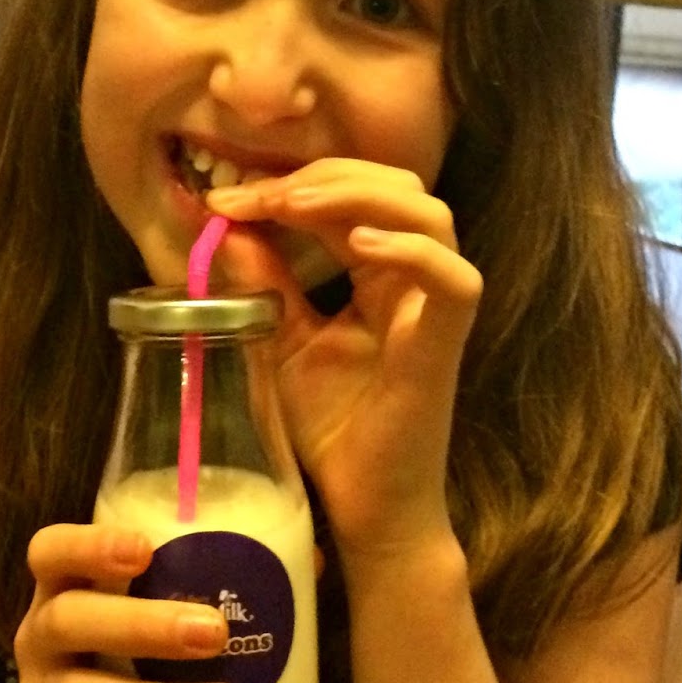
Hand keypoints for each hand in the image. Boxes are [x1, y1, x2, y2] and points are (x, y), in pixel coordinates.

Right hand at [13, 526, 238, 682]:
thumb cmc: (132, 658)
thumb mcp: (154, 614)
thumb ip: (218, 581)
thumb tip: (313, 562)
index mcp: (65, 589)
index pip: (52, 551)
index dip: (88, 546)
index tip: (144, 549)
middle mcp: (39, 641)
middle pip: (69, 622)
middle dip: (142, 626)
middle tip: (217, 633)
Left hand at [207, 159, 481, 552]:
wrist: (364, 507)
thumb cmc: (331, 430)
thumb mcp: (280, 342)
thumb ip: (263, 283)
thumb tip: (226, 224)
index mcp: (376, 275)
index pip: (348, 200)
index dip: (290, 186)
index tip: (227, 200)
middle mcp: (413, 281)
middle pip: (397, 186)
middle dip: (326, 176)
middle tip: (261, 193)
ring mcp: (435, 310)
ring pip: (430, 216)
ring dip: (362, 196)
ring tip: (297, 205)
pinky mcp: (446, 344)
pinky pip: (454, 279)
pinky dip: (411, 250)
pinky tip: (358, 244)